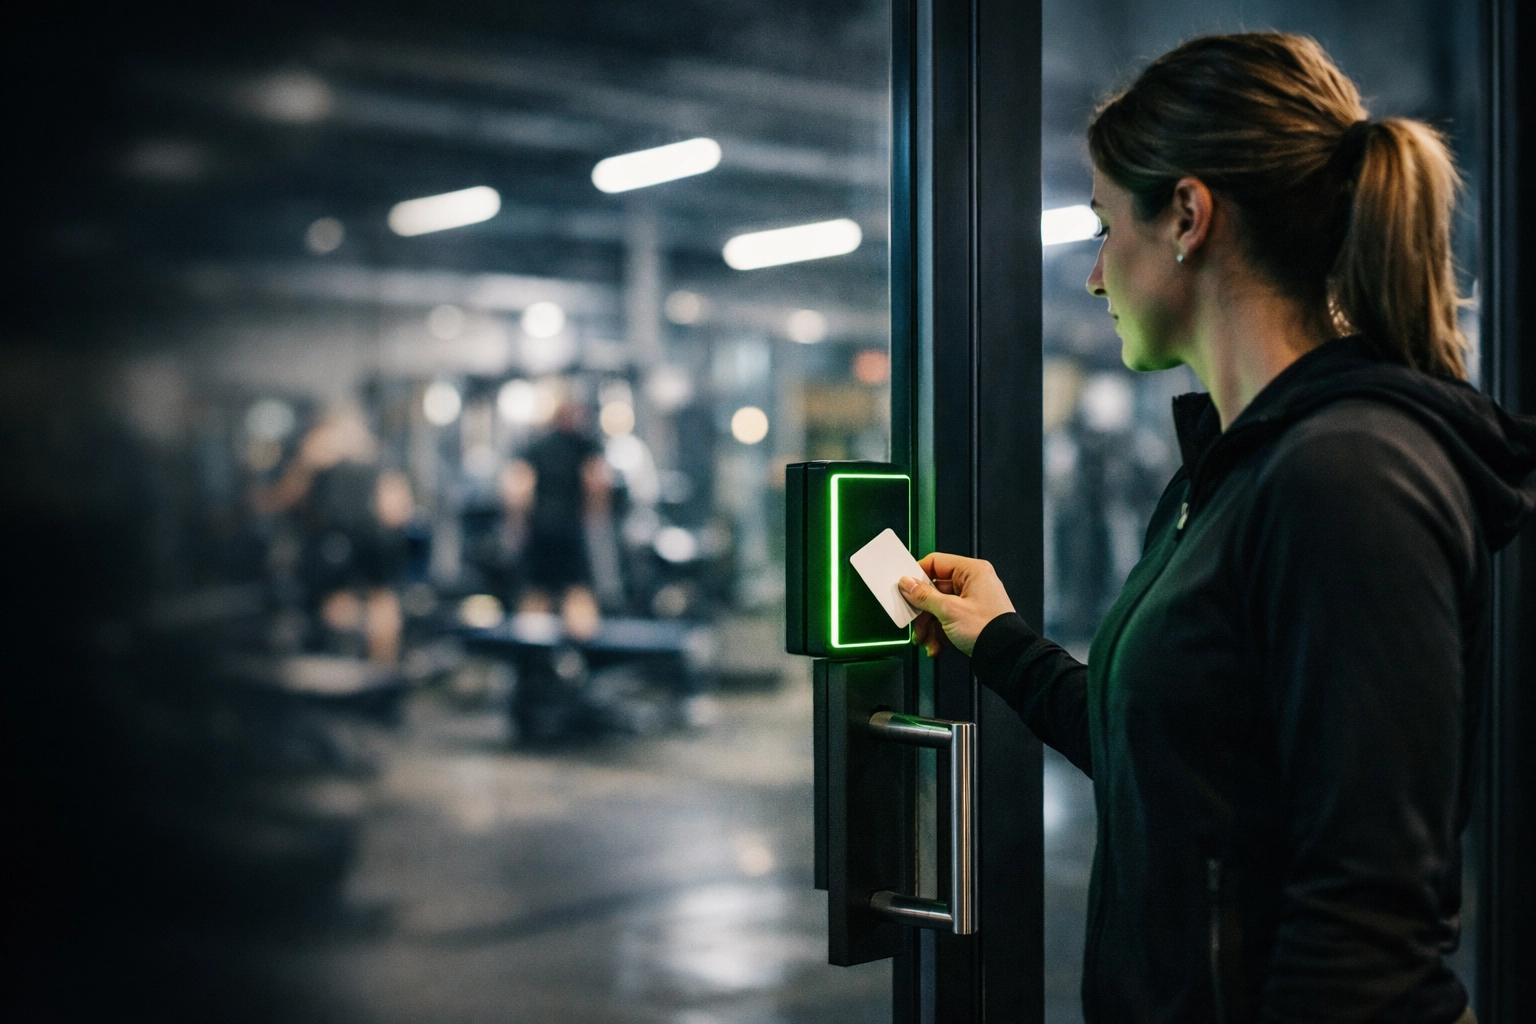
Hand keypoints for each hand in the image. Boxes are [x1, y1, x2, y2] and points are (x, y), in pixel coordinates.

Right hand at [900, 552, 1014, 657]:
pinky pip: (948, 620)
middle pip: (935, 589)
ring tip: (924, 639)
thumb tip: (907, 583)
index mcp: (972, 571)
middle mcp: (973, 583)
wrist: (1006, 657)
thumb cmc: (988, 629)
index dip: (917, 575)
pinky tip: (935, 646)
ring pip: (940, 607)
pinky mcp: (972, 618)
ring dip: (929, 626)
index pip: (936, 563)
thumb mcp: (949, 610)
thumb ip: (924, 596)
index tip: (904, 588)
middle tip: (913, 620)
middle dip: (922, 610)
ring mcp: (973, 601)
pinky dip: (939, 634)